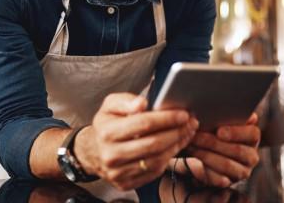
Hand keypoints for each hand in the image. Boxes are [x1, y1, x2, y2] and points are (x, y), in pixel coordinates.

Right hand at [75, 92, 198, 189]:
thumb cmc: (107, 123)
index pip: (144, 124)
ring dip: (177, 145)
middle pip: (153, 144)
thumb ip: (126, 101)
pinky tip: (177, 145)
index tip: (183, 114)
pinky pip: (154, 172)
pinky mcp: (125, 183)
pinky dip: (169, 158)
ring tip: (188, 132)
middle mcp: (111, 155)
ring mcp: (118, 172)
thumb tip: (141, 104)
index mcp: (107, 132)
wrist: (92, 151)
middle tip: (191, 122)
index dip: (167, 119)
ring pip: (156, 160)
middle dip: (177, 132)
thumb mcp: (110, 104)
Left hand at [182, 113, 260, 186]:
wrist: (210, 150)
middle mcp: (252, 154)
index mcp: (253, 135)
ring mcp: (243, 170)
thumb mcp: (221, 119)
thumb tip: (222, 103)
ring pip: (227, 164)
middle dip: (214, 142)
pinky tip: (194, 159)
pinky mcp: (231, 182)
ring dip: (206, 154)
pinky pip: (219, 178)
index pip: (252, 133)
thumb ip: (226, 113)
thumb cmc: (216, 128)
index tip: (219, 131)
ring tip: (191, 145)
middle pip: (237, 150)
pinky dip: (205, 168)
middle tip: (196, 136)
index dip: (236, 132)